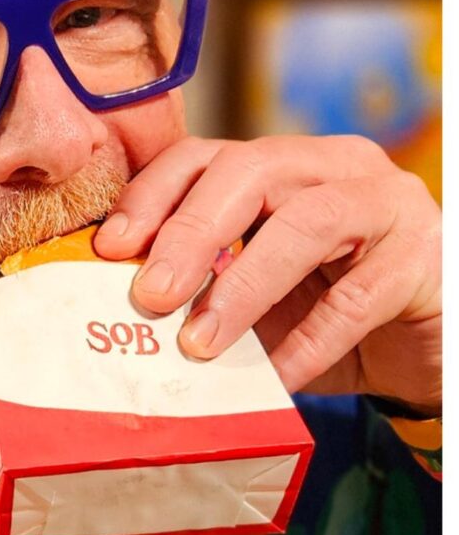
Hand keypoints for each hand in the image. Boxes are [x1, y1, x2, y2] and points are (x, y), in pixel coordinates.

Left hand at [95, 133, 439, 408]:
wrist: (420, 345)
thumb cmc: (323, 315)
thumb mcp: (251, 298)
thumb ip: (199, 290)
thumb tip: (112, 319)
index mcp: (283, 168)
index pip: (206, 156)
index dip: (152, 194)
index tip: (108, 248)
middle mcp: (336, 168)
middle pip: (252, 172)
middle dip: (190, 233)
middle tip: (148, 298)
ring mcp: (388, 204)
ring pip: (309, 221)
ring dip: (245, 285)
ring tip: (198, 344)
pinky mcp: (425, 257)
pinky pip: (360, 295)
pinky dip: (310, 342)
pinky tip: (275, 378)